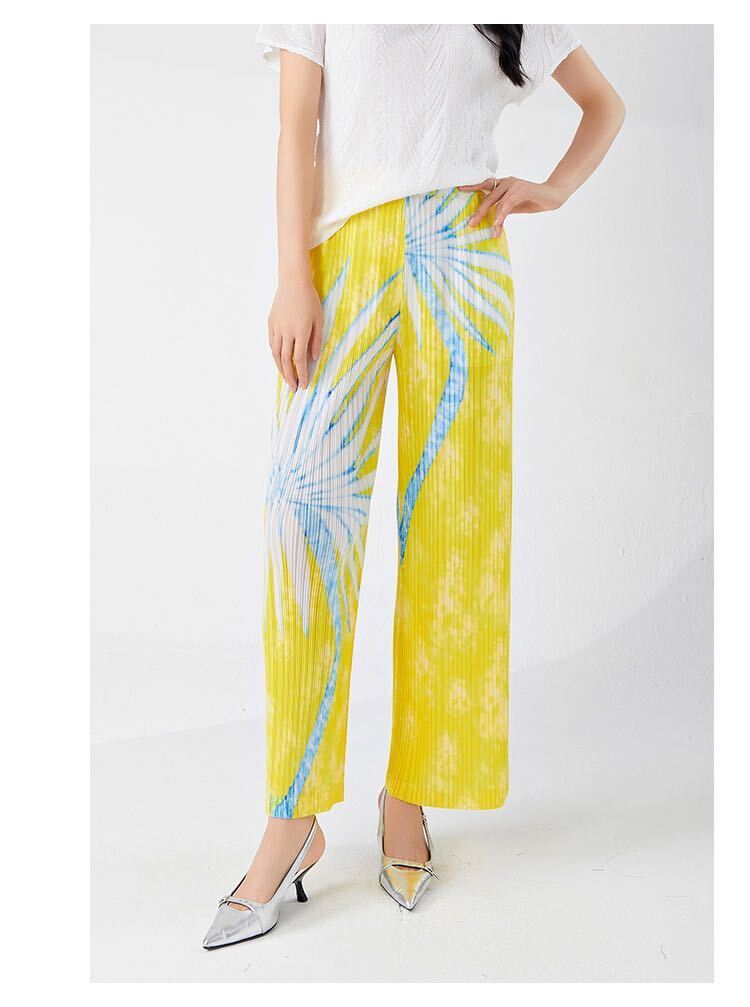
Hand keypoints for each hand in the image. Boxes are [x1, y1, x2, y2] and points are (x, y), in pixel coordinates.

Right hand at [268, 275, 323, 390]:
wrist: (293, 282)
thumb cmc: (310, 300)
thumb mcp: (319, 320)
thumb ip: (316, 340)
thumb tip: (314, 358)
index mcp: (300, 332)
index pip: (299, 359)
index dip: (302, 374)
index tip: (304, 384)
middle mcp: (286, 332)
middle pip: (286, 361)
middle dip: (290, 377)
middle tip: (293, 388)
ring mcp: (276, 328)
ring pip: (276, 354)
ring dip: (280, 369)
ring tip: (286, 379)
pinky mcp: (270, 323)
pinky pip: (272, 344)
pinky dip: (275, 355)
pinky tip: (279, 361)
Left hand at [458, 177, 569, 235]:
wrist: (553, 196)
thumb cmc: (533, 201)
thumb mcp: (514, 206)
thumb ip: (502, 208)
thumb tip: (490, 218)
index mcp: (504, 184)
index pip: (485, 185)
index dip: (472, 187)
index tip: (459, 189)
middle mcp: (507, 181)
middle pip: (488, 196)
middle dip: (479, 211)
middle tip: (471, 223)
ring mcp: (514, 184)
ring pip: (497, 202)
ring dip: (490, 217)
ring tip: (486, 229)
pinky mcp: (521, 189)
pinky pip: (507, 204)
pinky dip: (501, 215)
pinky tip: (498, 225)